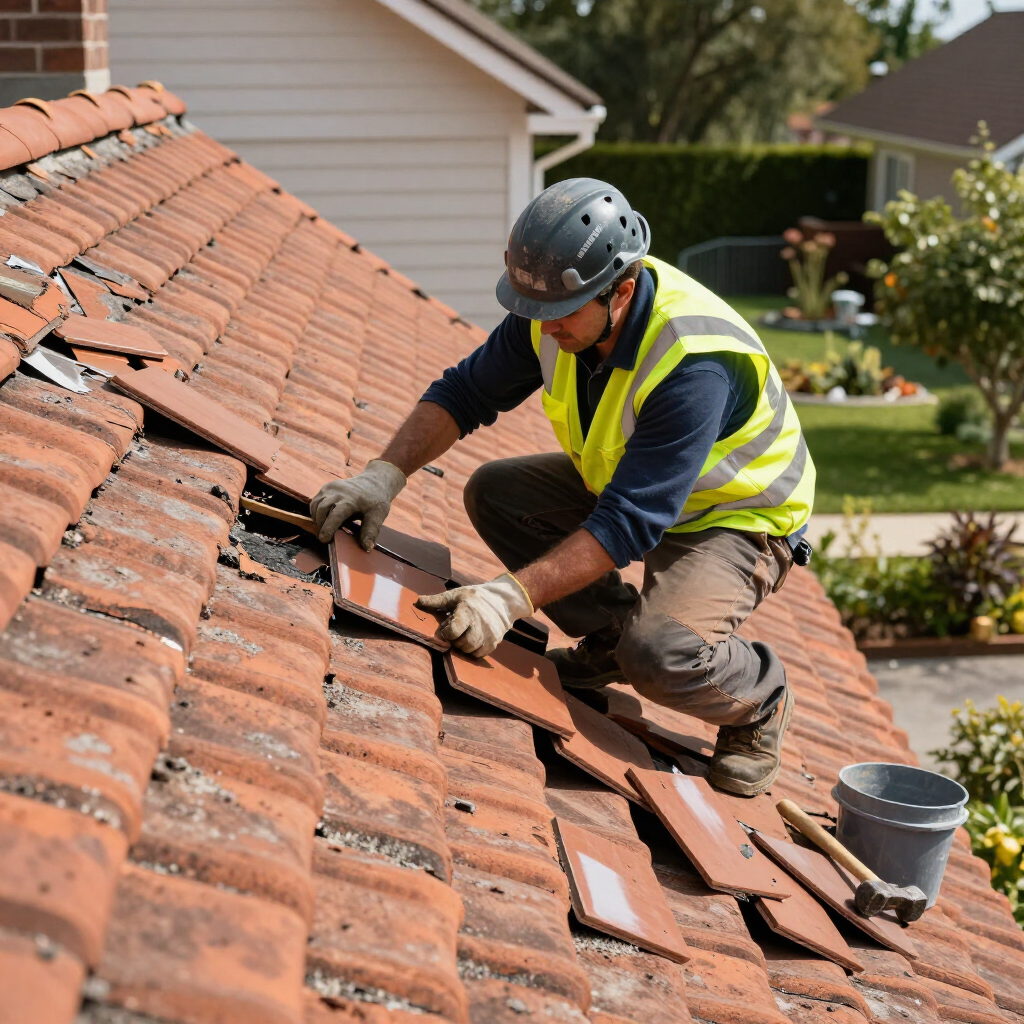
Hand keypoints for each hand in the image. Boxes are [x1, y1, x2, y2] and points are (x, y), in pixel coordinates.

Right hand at [310, 459, 406, 546]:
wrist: (373, 481)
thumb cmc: (376, 501)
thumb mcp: (378, 515)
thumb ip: (370, 531)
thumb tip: (366, 548)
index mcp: (351, 500)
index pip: (335, 515)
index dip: (328, 528)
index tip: (324, 540)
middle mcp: (338, 492)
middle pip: (322, 510)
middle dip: (321, 526)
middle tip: (326, 537)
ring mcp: (331, 488)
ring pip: (316, 506)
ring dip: (318, 519)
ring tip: (326, 528)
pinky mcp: (326, 487)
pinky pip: (315, 502)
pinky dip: (317, 512)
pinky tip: (325, 519)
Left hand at [416, 573, 533, 657]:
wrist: (502, 600)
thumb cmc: (474, 597)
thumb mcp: (456, 595)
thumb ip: (437, 601)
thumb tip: (418, 601)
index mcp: (467, 611)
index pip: (453, 630)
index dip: (447, 632)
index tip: (447, 627)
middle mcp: (480, 624)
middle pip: (462, 643)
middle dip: (455, 640)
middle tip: (455, 633)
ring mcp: (489, 634)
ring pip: (471, 650)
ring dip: (464, 646)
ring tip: (464, 636)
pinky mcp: (495, 641)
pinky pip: (480, 654)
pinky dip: (473, 650)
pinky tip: (472, 640)